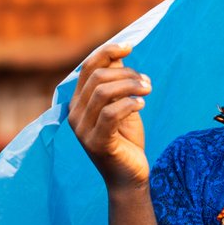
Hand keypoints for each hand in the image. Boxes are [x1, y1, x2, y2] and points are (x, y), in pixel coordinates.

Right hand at [66, 41, 151, 189]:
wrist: (129, 177)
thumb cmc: (126, 140)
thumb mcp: (122, 106)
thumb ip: (117, 82)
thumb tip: (120, 54)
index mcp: (78, 103)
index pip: (87, 68)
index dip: (107, 52)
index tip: (129, 47)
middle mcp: (75, 115)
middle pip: (96, 78)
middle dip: (126, 74)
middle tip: (147, 83)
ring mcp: (82, 130)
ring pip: (103, 93)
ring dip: (130, 86)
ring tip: (148, 90)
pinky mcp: (96, 143)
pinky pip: (110, 114)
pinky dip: (129, 104)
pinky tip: (142, 105)